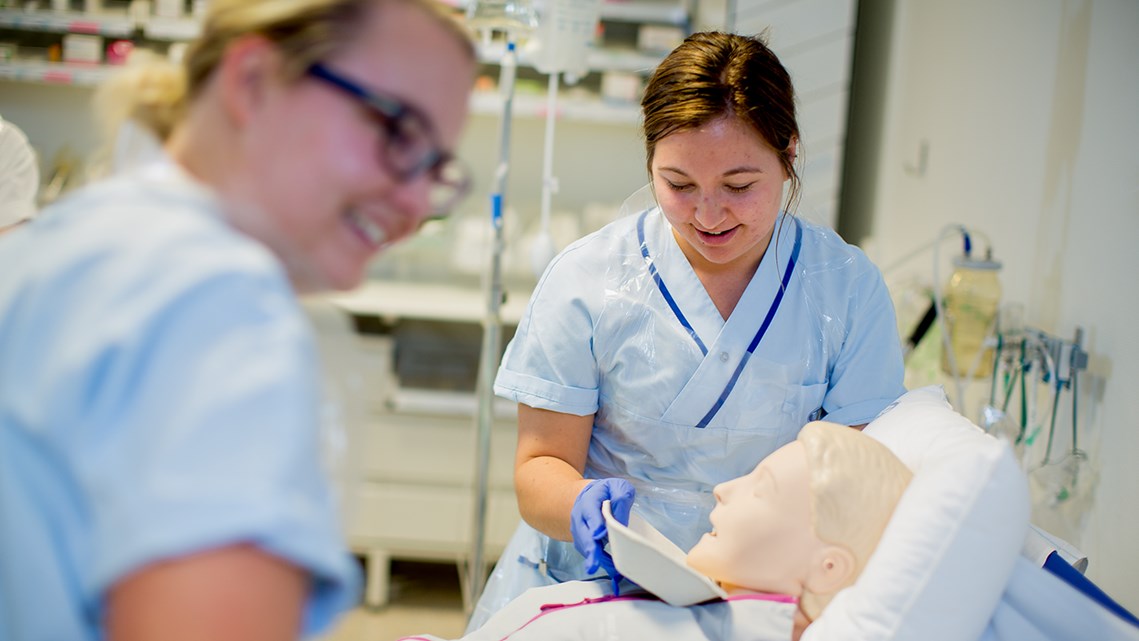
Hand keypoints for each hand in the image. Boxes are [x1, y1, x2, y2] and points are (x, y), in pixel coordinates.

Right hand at [570, 478, 634, 592]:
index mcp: (588, 500)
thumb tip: (621, 519)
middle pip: (583, 535)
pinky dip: (601, 563)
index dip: (594, 524)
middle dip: (590, 550)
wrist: (586, 497)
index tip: (599, 534)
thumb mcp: (617, 486)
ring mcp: (580, 532)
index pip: (590, 512)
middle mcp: (580, 517)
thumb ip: (621, 497)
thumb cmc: (605, 493)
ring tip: (613, 572)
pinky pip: (590, 554)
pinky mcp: (584, 543)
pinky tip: (613, 572)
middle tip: (594, 564)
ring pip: (586, 547)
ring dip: (598, 560)